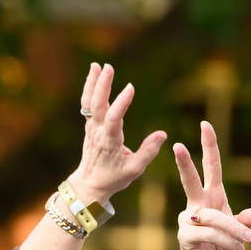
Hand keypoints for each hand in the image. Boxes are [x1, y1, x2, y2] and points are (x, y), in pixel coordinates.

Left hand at [65, 63, 166, 205]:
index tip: (131, 88)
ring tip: (98, 65)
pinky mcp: (89, 126)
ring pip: (89, 102)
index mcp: (109, 142)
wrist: (90, 184)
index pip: (114, 119)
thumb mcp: (134, 170)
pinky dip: (90, 89)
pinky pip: (87, 105)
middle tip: (109, 67)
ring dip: (93, 83)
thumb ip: (148, 152)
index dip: (121, 103)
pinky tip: (95, 75)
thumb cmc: (114, 178)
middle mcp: (97, 132)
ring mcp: (91, 128)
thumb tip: (163, 134)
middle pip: (97, 105)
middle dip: (102, 85)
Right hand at [171, 122, 250, 249]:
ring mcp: (188, 220)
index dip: (209, 146)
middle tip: (177, 145)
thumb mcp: (238, 235)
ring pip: (215, 217)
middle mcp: (196, 205)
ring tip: (248, 241)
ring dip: (235, 229)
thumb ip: (244, 223)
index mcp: (211, 198)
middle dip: (184, 163)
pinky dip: (227, 241)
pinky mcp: (186, 236)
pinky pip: (211, 234)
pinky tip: (238, 249)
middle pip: (191, 180)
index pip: (211, 168)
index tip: (205, 124)